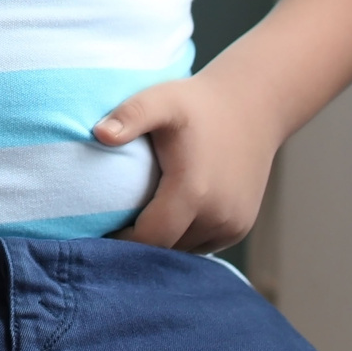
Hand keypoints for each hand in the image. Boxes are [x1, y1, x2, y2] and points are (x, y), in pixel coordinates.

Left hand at [94, 70, 283, 253]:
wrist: (252, 106)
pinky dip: (183, 239)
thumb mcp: (163, 100)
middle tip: (112, 226)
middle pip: (166, 249)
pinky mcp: (240, 227)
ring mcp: (232, 225)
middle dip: (138, 244)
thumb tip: (100, 133)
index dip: (121, 241)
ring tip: (138, 223)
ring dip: (162, 243)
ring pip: (184, 250)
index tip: (99, 229)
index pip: (149, 239)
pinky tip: (167, 220)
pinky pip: (202, 245)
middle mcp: (217, 215)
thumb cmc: (199, 104)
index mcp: (193, 191)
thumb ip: (132, 115)